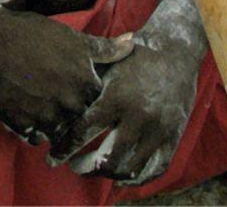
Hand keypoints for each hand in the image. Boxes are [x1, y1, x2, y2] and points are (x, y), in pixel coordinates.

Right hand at [0, 8, 133, 142]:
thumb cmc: (31, 34)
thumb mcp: (70, 37)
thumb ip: (104, 47)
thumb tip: (133, 41)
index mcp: (84, 81)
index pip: (99, 100)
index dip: (89, 94)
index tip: (78, 85)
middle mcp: (68, 102)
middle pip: (80, 118)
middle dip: (72, 109)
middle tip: (58, 93)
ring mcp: (44, 116)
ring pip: (59, 131)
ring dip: (54, 121)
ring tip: (43, 102)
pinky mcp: (22, 125)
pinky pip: (36, 137)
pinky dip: (34, 128)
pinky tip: (29, 109)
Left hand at [48, 32, 201, 182]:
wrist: (175, 48)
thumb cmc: (134, 54)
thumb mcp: (107, 63)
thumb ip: (85, 84)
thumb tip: (54, 102)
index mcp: (115, 96)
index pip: (83, 132)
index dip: (64, 149)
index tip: (52, 160)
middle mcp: (137, 116)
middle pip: (105, 158)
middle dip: (85, 167)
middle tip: (74, 166)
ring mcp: (157, 129)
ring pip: (129, 168)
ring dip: (108, 174)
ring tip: (96, 170)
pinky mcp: (173, 136)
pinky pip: (155, 169)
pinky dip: (137, 178)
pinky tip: (122, 176)